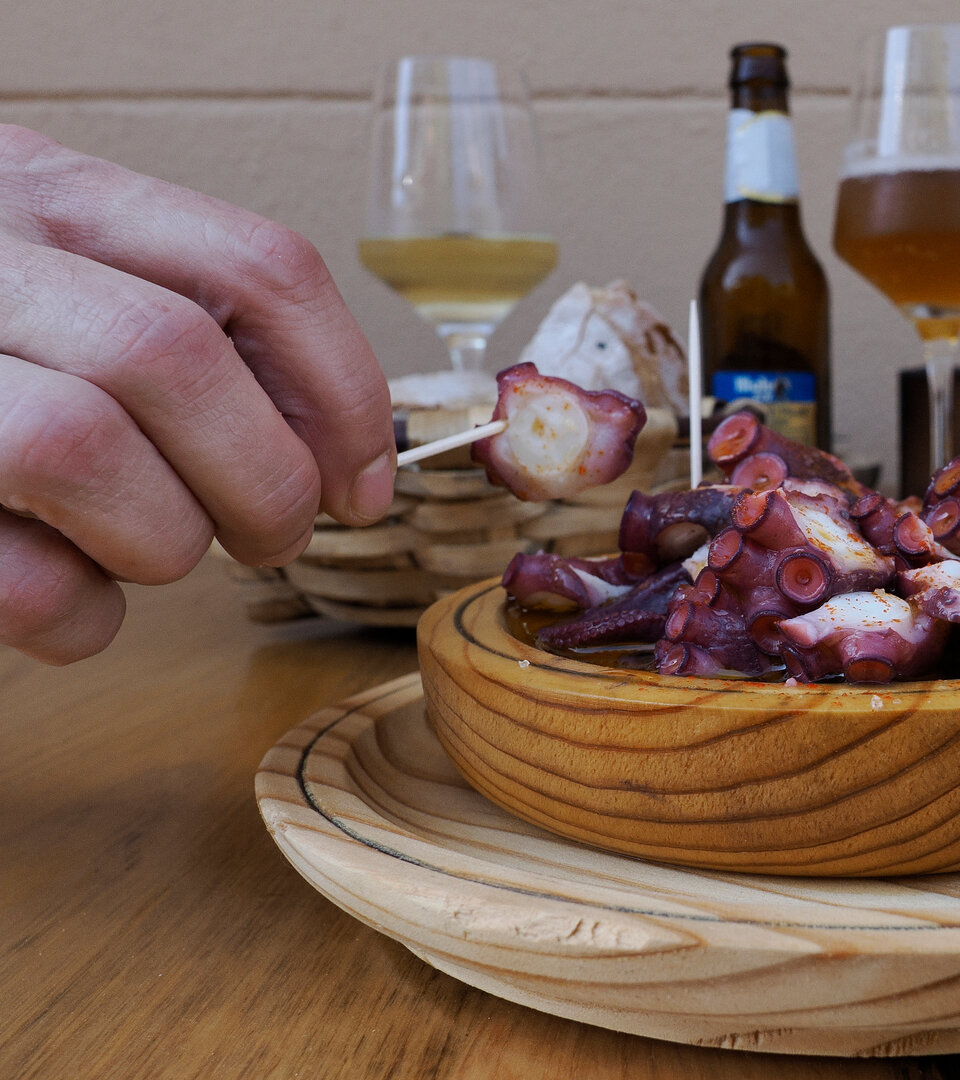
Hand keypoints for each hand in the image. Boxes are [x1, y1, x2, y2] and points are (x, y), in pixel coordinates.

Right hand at [0, 125, 394, 664]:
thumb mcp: (76, 285)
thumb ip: (192, 331)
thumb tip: (344, 460)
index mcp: (49, 191)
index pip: (259, 264)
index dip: (344, 391)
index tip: (363, 483)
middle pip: (177, 356)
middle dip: (263, 479)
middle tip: (270, 536)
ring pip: (84, 449)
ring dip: (164, 541)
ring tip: (150, 549)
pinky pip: (18, 576)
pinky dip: (80, 614)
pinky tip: (70, 595)